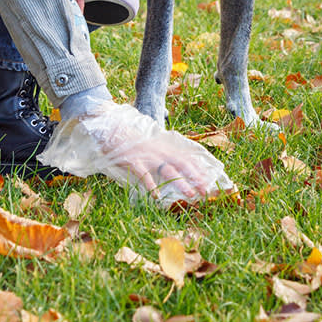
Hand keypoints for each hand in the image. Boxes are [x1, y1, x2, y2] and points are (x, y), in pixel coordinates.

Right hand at [38, 101, 235, 206]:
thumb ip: (160, 155)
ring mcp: (146, 153)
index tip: (213, 182)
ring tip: (191, 196)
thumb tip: (175, 171)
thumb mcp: (148, 145)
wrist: (107, 124)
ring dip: (180, 183)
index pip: (186, 157)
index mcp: (163, 145)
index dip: (200, 169)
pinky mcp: (132, 158)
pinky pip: (143, 173)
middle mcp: (158, 148)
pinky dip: (150, 185)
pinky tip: (156, 197)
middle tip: (209, 193)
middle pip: (182, 163)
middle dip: (197, 178)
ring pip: (167, 169)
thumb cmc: (128, 140)